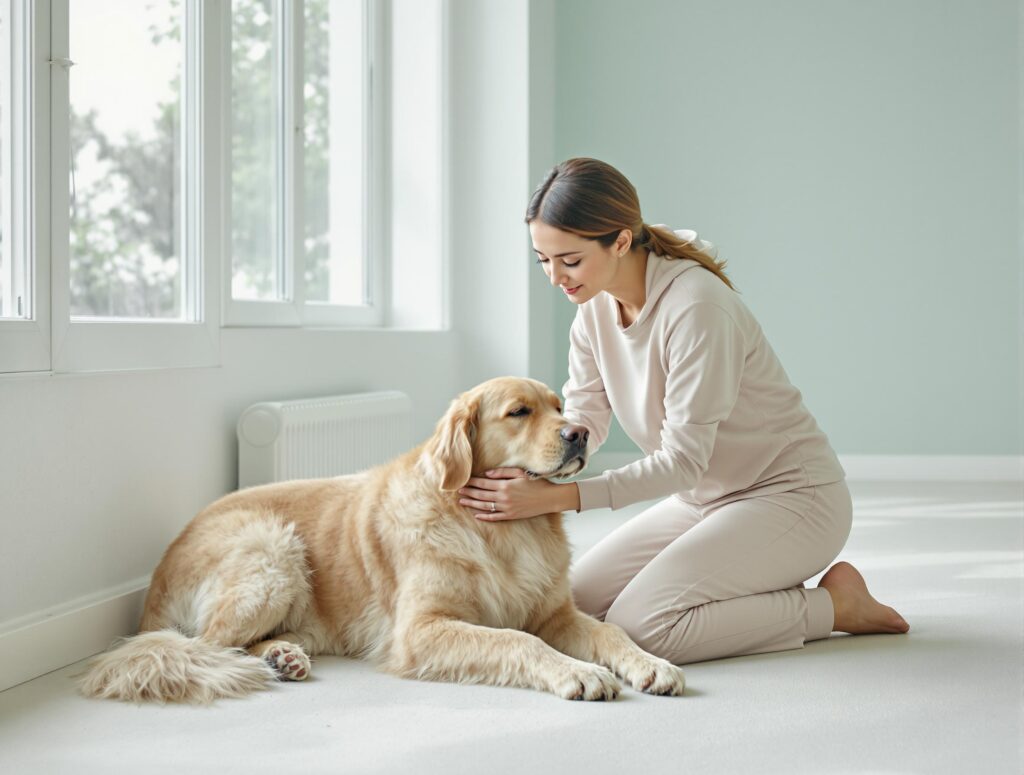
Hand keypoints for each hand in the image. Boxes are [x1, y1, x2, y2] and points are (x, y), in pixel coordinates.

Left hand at [458, 468, 578, 521]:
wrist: (549, 498)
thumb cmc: (536, 482)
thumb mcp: (520, 472)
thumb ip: (502, 472)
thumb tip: (486, 474)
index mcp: (505, 485)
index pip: (483, 483)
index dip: (472, 482)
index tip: (463, 480)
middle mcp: (503, 497)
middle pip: (481, 494)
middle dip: (469, 492)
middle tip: (458, 491)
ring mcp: (507, 508)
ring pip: (485, 506)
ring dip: (472, 503)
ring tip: (462, 501)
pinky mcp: (511, 516)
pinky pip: (494, 517)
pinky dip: (484, 516)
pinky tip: (476, 515)